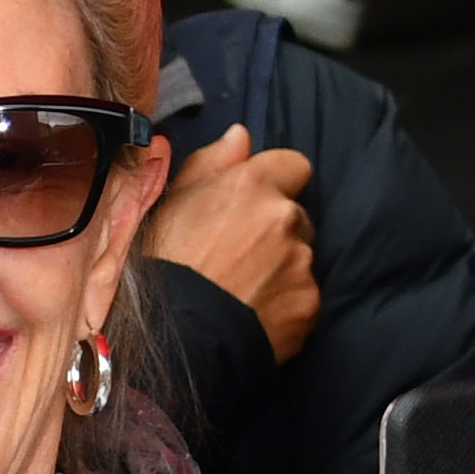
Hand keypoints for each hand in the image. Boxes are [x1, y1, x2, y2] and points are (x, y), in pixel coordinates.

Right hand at [142, 129, 320, 362]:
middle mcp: (284, 217)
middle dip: (277, 230)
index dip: (277, 183)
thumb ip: (212, 162)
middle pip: (296, 215)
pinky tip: (255, 313)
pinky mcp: (309, 303)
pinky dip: (286, 303)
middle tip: (241, 255)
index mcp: (252, 185)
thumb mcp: (172, 203)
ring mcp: (301, 262)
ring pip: (301, 256)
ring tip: (243, 288)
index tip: (256, 203)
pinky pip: (304, 296)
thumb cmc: (165, 266)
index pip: (294, 165)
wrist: (175, 337)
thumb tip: (242, 136)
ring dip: (282, 267)